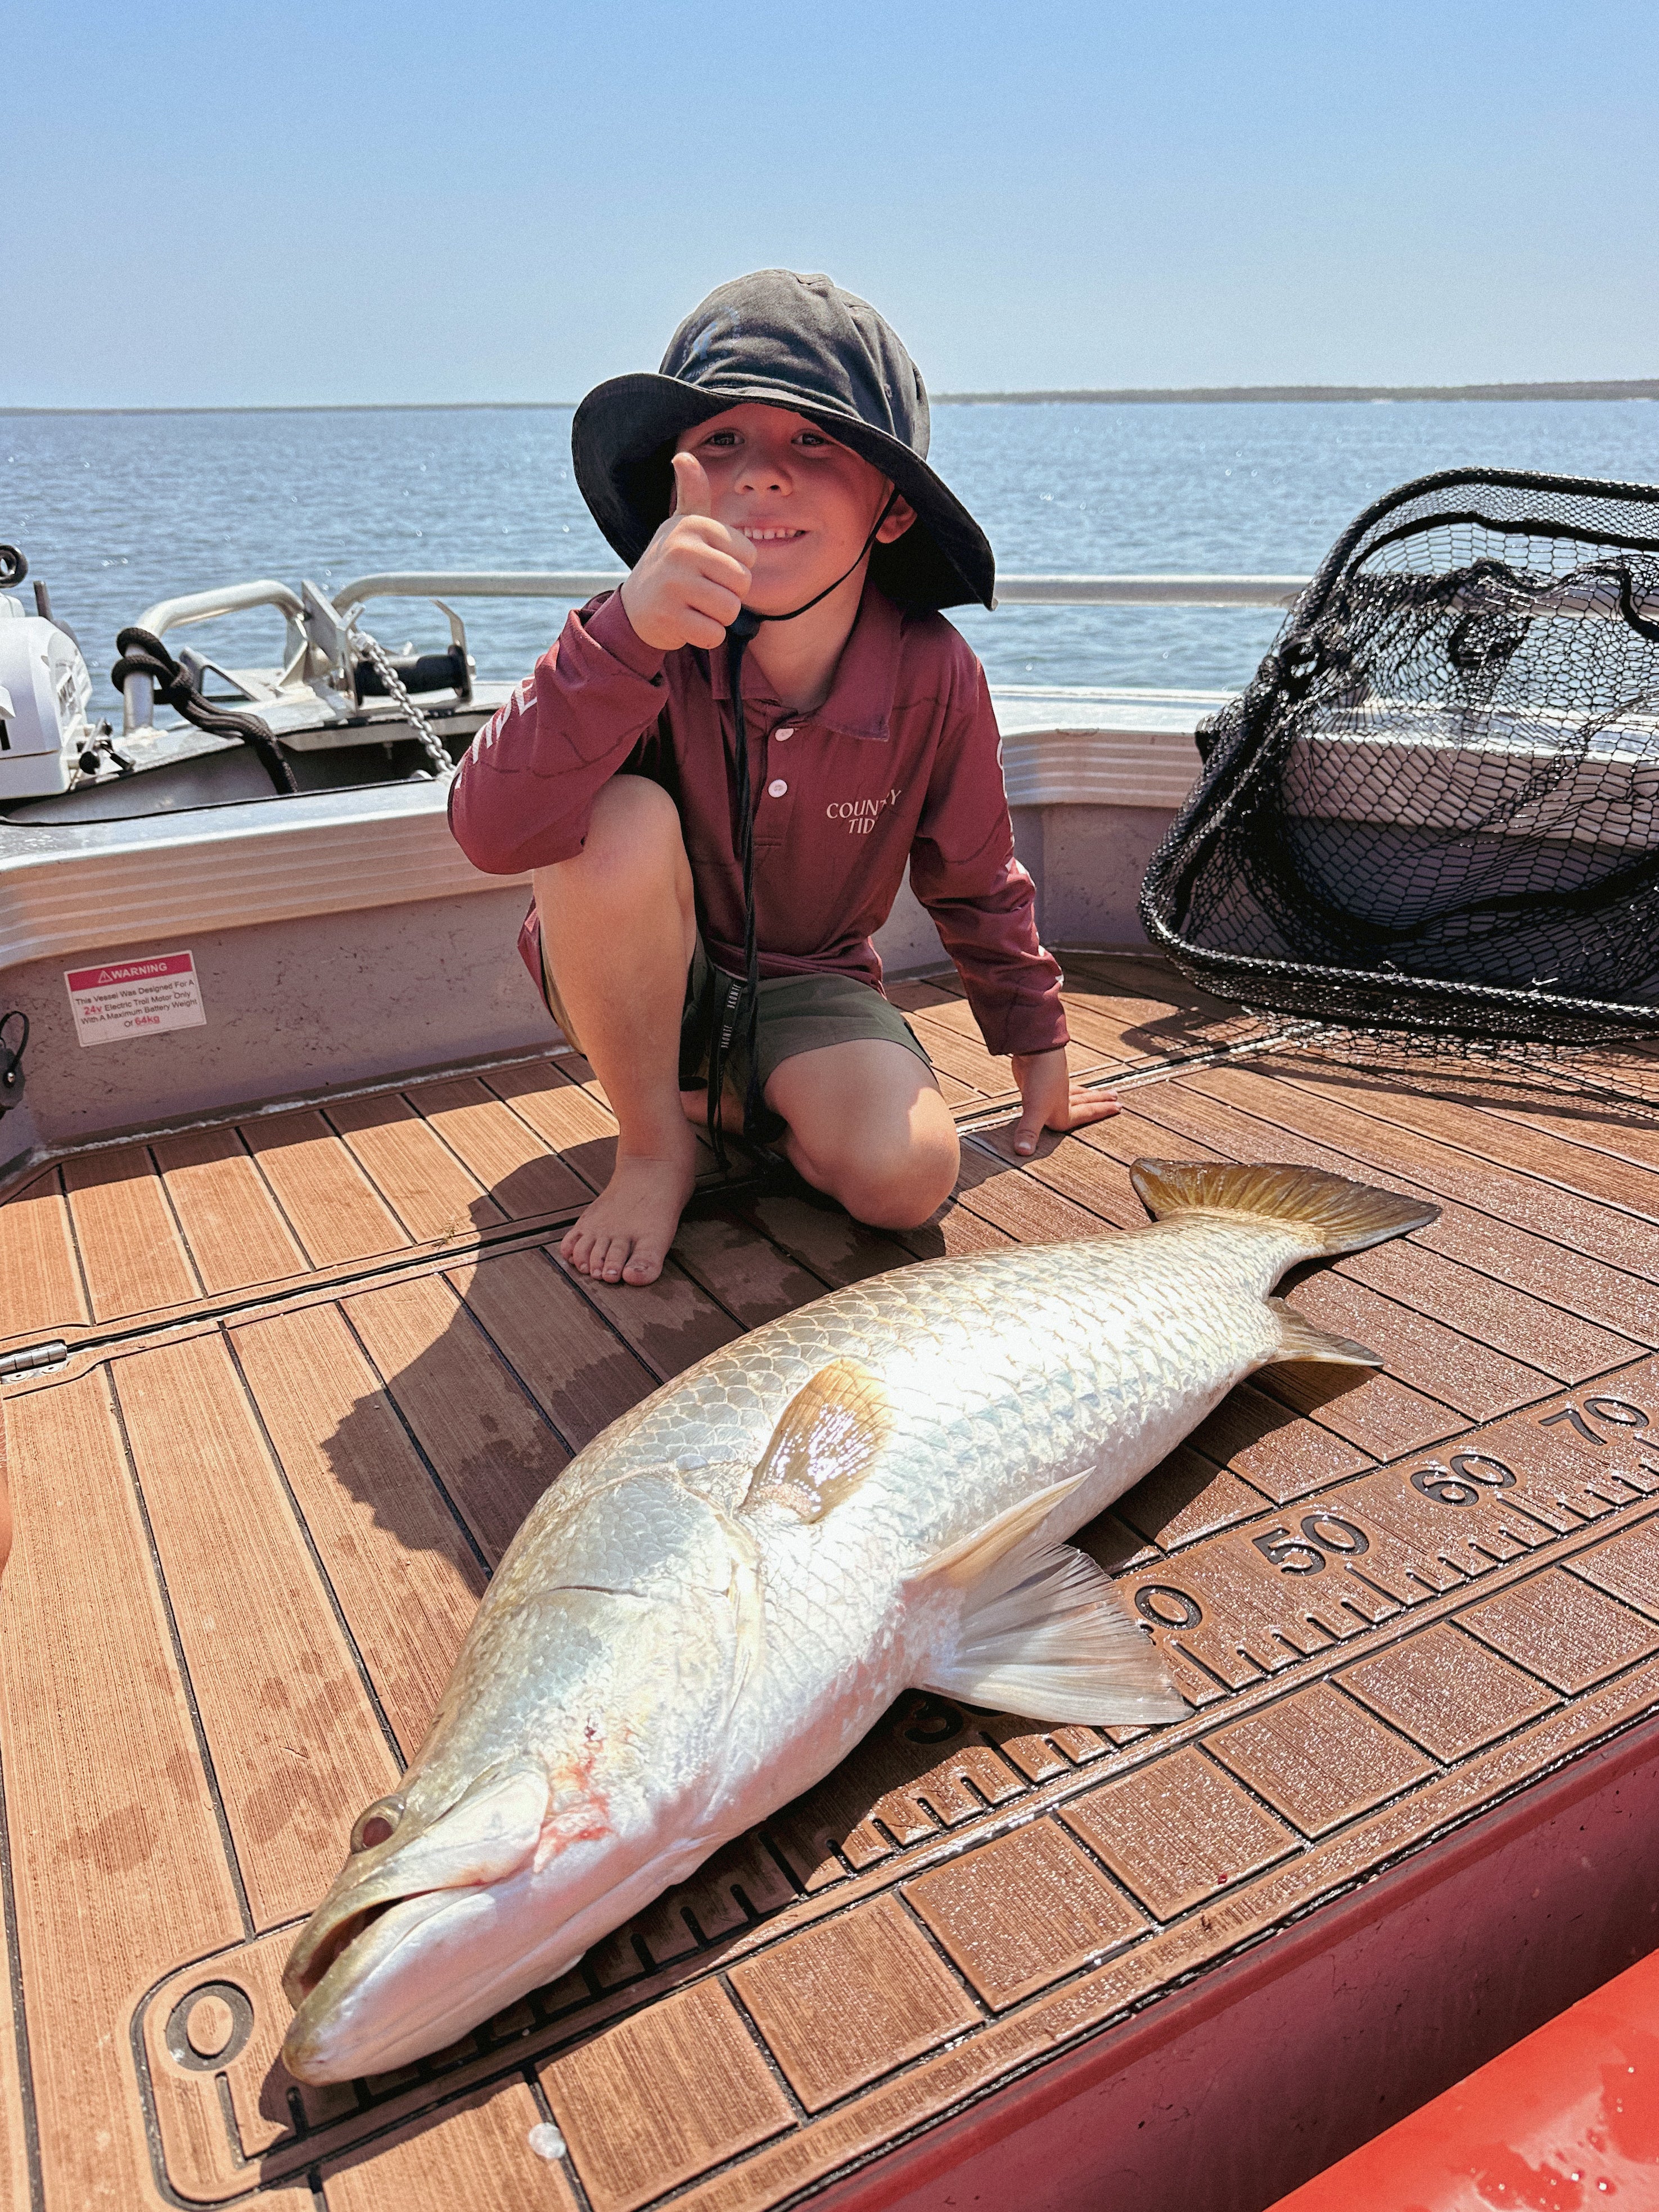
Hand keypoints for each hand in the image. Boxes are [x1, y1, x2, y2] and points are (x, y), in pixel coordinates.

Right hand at [619, 452, 755, 650]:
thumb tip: (684, 456)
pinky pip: (714, 634)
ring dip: (718, 616)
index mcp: (693, 525)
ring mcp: (673, 583)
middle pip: (743, 583)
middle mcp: (681, 548)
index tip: (708, 568)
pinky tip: (686, 622)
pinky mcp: (670, 616)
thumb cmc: (670, 563)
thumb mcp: (682, 525)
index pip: (750, 556)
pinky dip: (705, 636)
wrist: (635, 607)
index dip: (735, 568)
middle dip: (729, 595)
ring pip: (730, 610)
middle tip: (702, 591)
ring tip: (694, 605)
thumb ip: (693, 493)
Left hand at [1008, 1048, 1119, 1155]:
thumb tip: (1023, 1151)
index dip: (1102, 1112)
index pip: (1088, 1113)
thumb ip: (1029, 1131)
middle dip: (1100, 1101)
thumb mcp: (1035, 1109)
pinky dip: (1066, 1086)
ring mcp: (1053, 1087)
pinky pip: (1059, 1085)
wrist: (1033, 1050)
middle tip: (1115, 1097)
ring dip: (1085, 1093)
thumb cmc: (1040, 1078)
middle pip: (1085, 1101)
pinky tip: (1063, 1085)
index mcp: (1063, 1111)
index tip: (1119, 1108)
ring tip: (1093, 1092)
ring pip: (1074, 1091)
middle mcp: (1061, 1099)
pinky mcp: (1042, 1079)